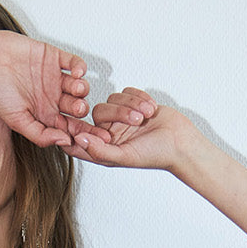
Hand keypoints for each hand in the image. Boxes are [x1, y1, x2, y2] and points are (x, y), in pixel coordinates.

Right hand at [0, 25, 90, 149]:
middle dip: (81, 110)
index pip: (69, 127)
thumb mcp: (17, 121)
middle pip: (76, 108)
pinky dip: (80, 68)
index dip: (84, 132)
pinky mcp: (53, 57)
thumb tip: (65, 142)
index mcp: (44, 115)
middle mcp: (51, 98)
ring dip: (81, 89)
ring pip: (78, 86)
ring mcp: (54, 78)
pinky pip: (74, 63)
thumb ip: (40, 134)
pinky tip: (77, 73)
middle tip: (78, 108)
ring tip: (76, 89)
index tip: (98, 138)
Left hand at [61, 89, 191, 170]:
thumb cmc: (155, 154)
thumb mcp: (125, 156)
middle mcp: (110, 133)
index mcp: (103, 149)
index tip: (65, 121)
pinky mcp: (133, 104)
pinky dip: (139, 97)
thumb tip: (77, 140)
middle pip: (98, 111)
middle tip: (138, 120)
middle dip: (119, 112)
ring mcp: (121, 118)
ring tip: (148, 115)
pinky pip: (126, 91)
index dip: (68, 131)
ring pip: (113, 98)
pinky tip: (151, 109)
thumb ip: (99, 150)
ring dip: (133, 104)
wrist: (181, 141)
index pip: (76, 140)